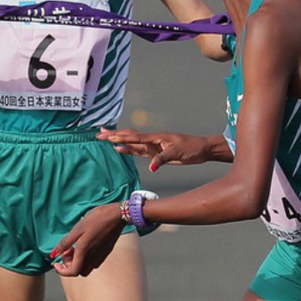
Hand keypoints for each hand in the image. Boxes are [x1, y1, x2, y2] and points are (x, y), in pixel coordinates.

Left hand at [51, 204, 124, 276]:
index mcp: (85, 252)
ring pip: (87, 267)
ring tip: (75, 247)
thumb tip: (53, 254)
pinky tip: (85, 244)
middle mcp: (94, 257)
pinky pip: (94, 262)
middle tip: (67, 251)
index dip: (62, 271)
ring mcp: (101, 256)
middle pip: (79, 271)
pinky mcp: (106, 252)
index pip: (72, 272)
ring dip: (78, 261)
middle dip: (70, 264)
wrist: (117, 215)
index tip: (56, 263)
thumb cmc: (97, 219)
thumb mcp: (77, 229)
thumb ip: (65, 243)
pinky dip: (86, 258)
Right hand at [97, 128, 212, 171]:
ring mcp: (153, 145)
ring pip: (132, 142)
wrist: (201, 149)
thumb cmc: (191, 148)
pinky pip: (138, 150)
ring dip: (118, 140)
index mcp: (156, 137)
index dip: (120, 137)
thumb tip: (151, 167)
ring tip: (104, 137)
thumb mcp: (177, 154)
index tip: (107, 136)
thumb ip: (162, 159)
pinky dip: (128, 149)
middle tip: (98, 134)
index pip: (135, 137)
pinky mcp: (155, 152)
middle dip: (114, 135)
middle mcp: (152, 140)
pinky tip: (120, 148)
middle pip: (129, 136)